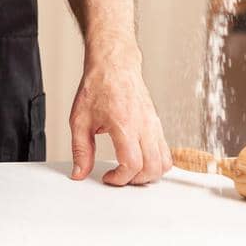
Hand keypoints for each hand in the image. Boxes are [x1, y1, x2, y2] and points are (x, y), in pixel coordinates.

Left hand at [68, 40, 171, 186]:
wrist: (114, 65)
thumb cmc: (98, 87)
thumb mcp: (80, 120)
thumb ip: (81, 150)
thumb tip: (79, 172)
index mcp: (124, 124)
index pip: (132, 164)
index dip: (120, 178)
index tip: (109, 177)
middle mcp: (144, 125)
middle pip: (153, 168)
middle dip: (136, 180)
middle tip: (120, 176)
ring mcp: (154, 124)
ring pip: (164, 161)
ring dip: (149, 174)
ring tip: (130, 170)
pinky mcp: (157, 123)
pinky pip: (165, 150)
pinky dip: (157, 162)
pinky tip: (140, 160)